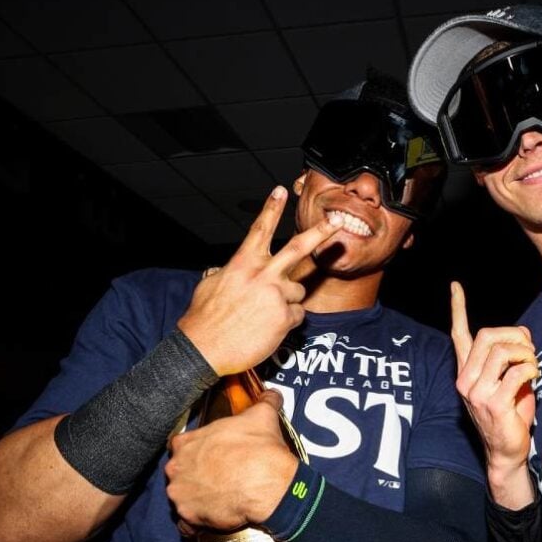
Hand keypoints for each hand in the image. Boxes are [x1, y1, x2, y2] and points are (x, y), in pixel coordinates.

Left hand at [165, 391, 296, 531]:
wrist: (268, 484)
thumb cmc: (260, 448)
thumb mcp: (262, 416)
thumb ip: (264, 402)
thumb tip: (272, 394)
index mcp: (187, 442)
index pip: (180, 445)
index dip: (196, 451)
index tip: (211, 456)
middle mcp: (176, 468)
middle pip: (179, 472)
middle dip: (194, 476)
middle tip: (218, 478)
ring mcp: (180, 494)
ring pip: (182, 498)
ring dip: (195, 499)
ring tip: (218, 499)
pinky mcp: (189, 517)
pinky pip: (186, 524)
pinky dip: (195, 524)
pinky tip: (211, 518)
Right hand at [178, 186, 342, 375]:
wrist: (203, 349)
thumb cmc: (203, 320)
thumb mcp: (210, 285)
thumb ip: (227, 272)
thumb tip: (229, 269)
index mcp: (243, 263)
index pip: (259, 230)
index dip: (271, 209)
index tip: (280, 191)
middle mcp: (263, 275)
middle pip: (299, 247)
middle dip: (321, 231)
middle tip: (338, 219)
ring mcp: (276, 295)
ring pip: (298, 291)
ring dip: (287, 301)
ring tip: (265, 315)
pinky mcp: (285, 317)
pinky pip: (297, 315)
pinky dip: (286, 322)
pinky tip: (268, 329)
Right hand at [450, 282, 538, 506]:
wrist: (507, 452)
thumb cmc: (511, 415)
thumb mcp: (510, 379)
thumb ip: (512, 355)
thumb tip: (522, 333)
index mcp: (467, 372)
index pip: (458, 335)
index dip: (458, 308)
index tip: (455, 286)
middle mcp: (466, 380)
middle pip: (488, 336)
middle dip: (516, 337)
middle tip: (529, 352)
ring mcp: (477, 392)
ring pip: (503, 351)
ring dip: (526, 354)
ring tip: (532, 368)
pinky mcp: (494, 404)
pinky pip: (517, 372)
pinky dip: (531, 370)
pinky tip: (533, 378)